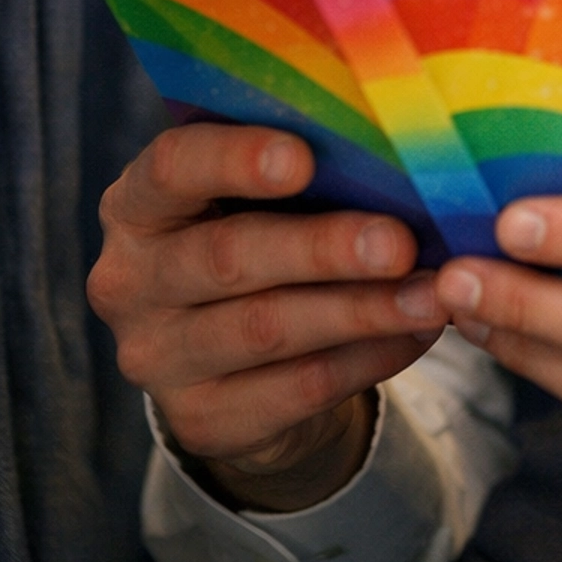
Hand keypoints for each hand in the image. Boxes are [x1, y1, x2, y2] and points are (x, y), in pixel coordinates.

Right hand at [88, 124, 448, 510]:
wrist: (239, 357)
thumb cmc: (262, 233)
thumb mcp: (261, 193)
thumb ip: (304, 162)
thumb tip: (401, 141)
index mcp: (140, 203)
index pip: (172, 168)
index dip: (235, 160)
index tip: (303, 158)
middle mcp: (130, 280)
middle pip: (228, 256)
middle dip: (322, 249)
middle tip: (399, 243)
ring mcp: (157, 358)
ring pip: (267, 329)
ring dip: (360, 310)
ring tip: (431, 294)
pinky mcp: (201, 420)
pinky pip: (296, 388)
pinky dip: (366, 358)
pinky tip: (416, 334)